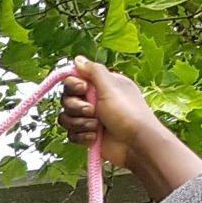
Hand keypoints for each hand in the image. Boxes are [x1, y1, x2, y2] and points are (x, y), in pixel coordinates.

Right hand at [60, 57, 201, 199]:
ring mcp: (90, 118)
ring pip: (67, 118)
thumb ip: (93, 71)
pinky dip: (82, 136)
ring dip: (80, 123)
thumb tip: (77, 59)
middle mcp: (95, 100)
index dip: (73, 86)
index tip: (83, 89)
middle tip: (92, 111)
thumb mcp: (111, 87)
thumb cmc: (128, 113)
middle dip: (77, 107)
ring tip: (97, 127)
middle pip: (67, 100)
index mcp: (101, 85)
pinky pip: (71, 134)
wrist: (134, 144)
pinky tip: (95, 137)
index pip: (74, 80)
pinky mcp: (87, 134)